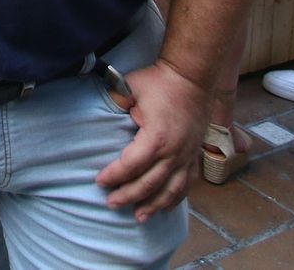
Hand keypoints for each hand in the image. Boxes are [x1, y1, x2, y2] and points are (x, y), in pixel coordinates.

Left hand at [96, 58, 208, 221]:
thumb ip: (114, 101)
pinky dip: (176, 197)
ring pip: (171, 189)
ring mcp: (188, 155)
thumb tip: (98, 110)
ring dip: (155, 205)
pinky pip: (188, 183)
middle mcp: (175, 152)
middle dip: (129, 196)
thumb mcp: (131, 87)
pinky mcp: (195, 154)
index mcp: (157, 138)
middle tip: (112, 203)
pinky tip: (165, 206)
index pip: (131, 165)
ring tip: (139, 216)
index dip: (114, 175)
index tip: (99, 181)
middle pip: (150, 183)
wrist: (192, 76)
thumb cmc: (160, 81)